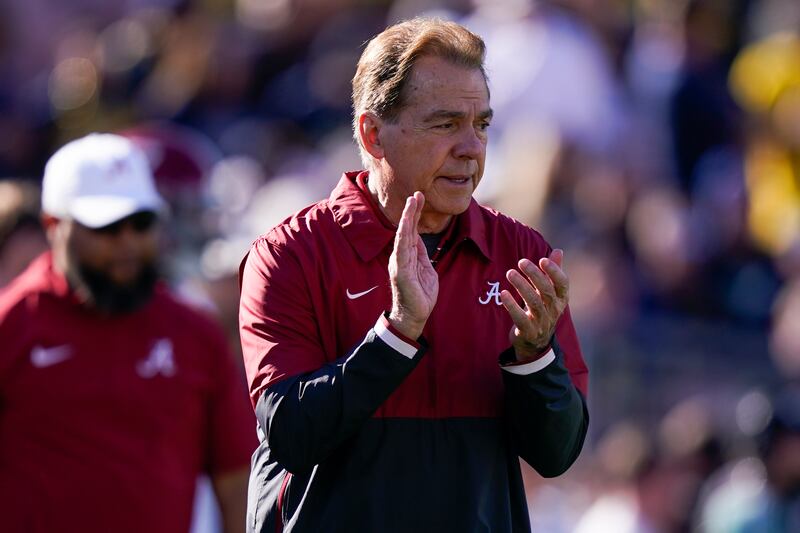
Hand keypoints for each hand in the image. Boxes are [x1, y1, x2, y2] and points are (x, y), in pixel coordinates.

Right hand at [387, 192, 438, 338]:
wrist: (414, 315)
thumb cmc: (420, 294)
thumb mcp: (426, 269)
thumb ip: (421, 254)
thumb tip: (418, 238)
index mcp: (408, 256)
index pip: (412, 231)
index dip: (415, 215)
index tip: (419, 198)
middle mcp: (401, 257)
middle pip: (406, 229)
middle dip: (412, 211)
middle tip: (417, 193)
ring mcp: (399, 264)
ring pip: (403, 236)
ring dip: (408, 218)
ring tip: (412, 202)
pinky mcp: (401, 272)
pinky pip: (402, 251)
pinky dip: (404, 236)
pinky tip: (407, 224)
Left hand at [500, 249, 568, 359]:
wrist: (535, 342)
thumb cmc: (543, 310)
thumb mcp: (549, 292)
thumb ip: (552, 272)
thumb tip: (558, 251)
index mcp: (561, 299)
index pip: (563, 283)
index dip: (554, 271)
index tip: (542, 259)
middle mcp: (554, 310)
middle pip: (547, 291)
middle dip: (534, 275)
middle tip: (521, 261)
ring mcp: (542, 322)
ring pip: (534, 303)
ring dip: (521, 286)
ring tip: (510, 273)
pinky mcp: (528, 331)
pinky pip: (520, 318)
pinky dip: (511, 305)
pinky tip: (503, 293)